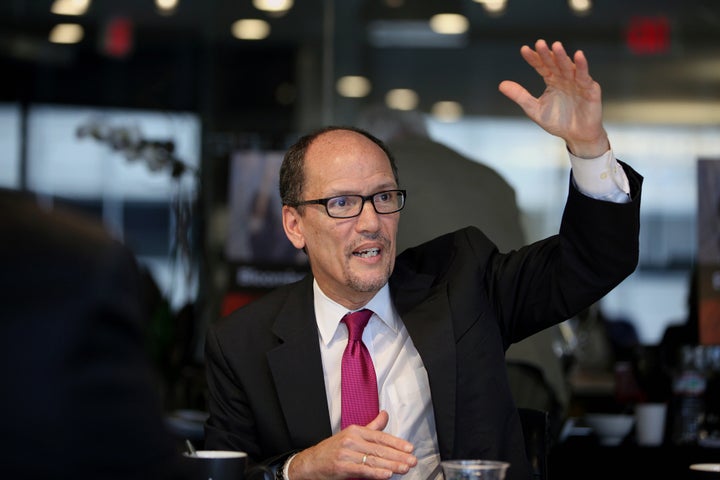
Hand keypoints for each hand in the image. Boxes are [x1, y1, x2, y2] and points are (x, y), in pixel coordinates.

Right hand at [288, 411, 416, 479]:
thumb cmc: (332, 449)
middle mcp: (351, 440)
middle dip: (398, 456)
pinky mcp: (342, 467)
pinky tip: (386, 474)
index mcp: (355, 431)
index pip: (380, 436)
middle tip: (412, 460)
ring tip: (404, 468)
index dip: (396, 442)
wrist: (310, 462)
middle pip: (379, 449)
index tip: (410, 448)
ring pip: (373, 460)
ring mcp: (346, 453)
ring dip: (391, 465)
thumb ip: (371, 427)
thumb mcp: (351, 434)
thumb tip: (385, 415)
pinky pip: (362, 470)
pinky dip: (376, 473)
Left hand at [498, 39, 609, 157]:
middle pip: (554, 63)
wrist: (577, 136)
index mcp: (551, 80)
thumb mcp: (534, 109)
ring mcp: (577, 82)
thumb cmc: (558, 121)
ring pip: (568, 66)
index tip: (524, 50)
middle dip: (547, 54)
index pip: (541, 66)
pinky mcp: (590, 88)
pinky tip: (578, 55)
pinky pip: (584, 75)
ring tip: (556, 46)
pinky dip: (582, 66)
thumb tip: (501, 84)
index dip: (533, 58)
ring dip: (562, 57)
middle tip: (539, 43)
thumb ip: (520, 96)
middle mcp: (564, 78)